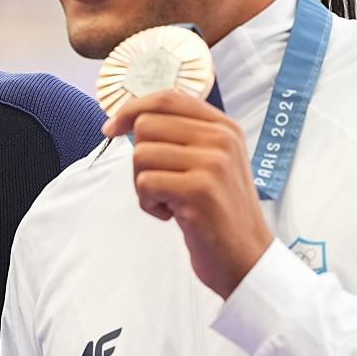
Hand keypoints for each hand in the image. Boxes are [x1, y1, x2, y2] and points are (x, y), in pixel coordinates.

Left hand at [102, 90, 274, 298]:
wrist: (245, 257)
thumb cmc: (218, 212)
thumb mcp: (211, 163)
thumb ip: (182, 136)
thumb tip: (130, 118)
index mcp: (224, 127)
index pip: (167, 98)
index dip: (131, 109)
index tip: (111, 129)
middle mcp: (221, 139)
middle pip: (147, 125)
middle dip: (139, 158)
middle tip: (160, 184)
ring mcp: (212, 163)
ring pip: (141, 154)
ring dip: (143, 184)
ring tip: (169, 201)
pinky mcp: (198, 190)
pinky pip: (144, 183)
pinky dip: (148, 204)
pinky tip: (170, 215)